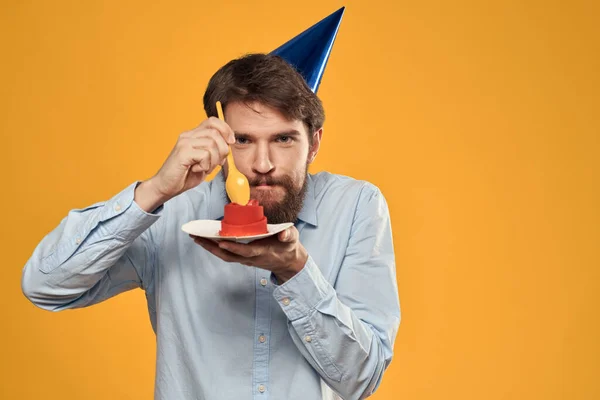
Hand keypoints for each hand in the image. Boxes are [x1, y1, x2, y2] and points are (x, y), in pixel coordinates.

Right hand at [135, 117, 234, 211]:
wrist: (166, 186)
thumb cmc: (185, 175)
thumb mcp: (205, 161)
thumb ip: (215, 151)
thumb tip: (229, 145)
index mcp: (193, 135)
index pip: (213, 121)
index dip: (225, 129)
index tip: (231, 141)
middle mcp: (188, 135)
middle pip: (215, 133)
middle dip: (222, 150)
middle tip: (216, 163)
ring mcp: (184, 142)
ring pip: (212, 144)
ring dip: (213, 161)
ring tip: (204, 168)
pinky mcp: (183, 152)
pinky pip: (205, 155)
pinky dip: (205, 165)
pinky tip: (196, 169)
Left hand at [192, 227, 307, 282]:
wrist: (288, 261)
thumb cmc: (288, 246)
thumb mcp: (292, 238)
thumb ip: (289, 235)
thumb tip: (284, 234)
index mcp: (262, 252)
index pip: (246, 251)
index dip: (234, 247)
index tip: (221, 241)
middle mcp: (251, 258)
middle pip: (228, 255)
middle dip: (211, 247)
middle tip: (196, 237)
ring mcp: (245, 259)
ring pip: (224, 255)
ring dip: (209, 247)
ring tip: (195, 237)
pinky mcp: (242, 257)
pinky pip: (225, 254)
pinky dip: (214, 248)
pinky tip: (205, 240)